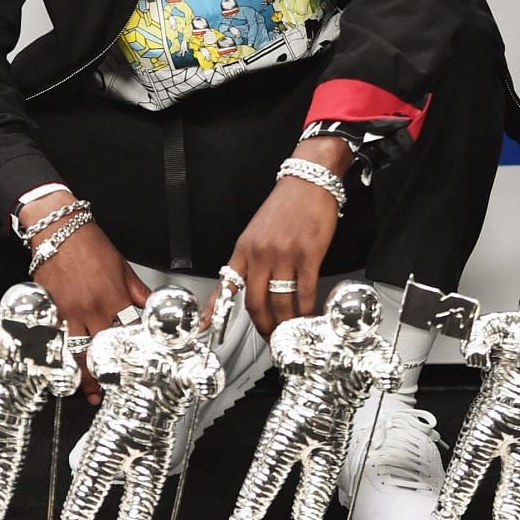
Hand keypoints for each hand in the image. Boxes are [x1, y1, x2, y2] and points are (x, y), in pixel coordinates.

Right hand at [24, 194, 147, 404]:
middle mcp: (91, 308)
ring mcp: (68, 311)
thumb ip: (137, 291)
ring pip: (76, 351)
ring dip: (83, 375)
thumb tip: (151, 306)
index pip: (128, 332)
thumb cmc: (89, 244)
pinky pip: (55, 340)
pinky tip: (62, 370)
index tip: (135, 366)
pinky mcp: (49, 310)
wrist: (58, 230)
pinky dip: (59, 356)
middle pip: (101, 350)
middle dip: (106, 374)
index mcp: (113, 297)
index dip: (132, 351)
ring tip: (88, 391)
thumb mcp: (123, 266)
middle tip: (110, 391)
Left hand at [234, 138, 348, 336]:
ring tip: (289, 331)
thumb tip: (251, 283)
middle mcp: (260, 254)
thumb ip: (252, 257)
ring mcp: (284, 255)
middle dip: (262, 325)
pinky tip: (310, 315)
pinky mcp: (308, 255)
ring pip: (281, 301)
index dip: (216, 309)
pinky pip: (305, 291)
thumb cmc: (286, 205)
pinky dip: (308, 309)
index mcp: (244, 248)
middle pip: (255, 302)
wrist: (309, 181)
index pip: (227, 284)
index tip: (208, 326)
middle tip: (269, 338)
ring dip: (286, 322)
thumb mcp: (257, 231)